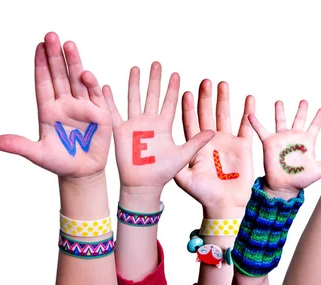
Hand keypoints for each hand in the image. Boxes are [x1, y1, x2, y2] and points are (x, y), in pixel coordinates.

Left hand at [0, 32, 110, 177]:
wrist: (82, 172)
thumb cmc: (59, 162)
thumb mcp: (37, 154)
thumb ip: (19, 145)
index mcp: (48, 109)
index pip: (44, 82)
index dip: (41, 65)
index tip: (38, 46)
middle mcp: (65, 104)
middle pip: (60, 75)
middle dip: (56, 56)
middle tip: (52, 36)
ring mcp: (83, 107)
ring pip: (77, 80)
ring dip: (74, 63)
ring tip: (69, 45)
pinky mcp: (100, 114)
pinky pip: (95, 96)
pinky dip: (91, 85)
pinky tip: (85, 74)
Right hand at [103, 62, 213, 193]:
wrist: (144, 185)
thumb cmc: (163, 173)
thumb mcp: (183, 155)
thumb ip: (197, 142)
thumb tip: (214, 131)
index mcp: (164, 126)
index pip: (169, 102)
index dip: (172, 88)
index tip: (176, 73)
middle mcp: (149, 122)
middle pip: (152, 95)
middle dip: (154, 79)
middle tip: (157, 63)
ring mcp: (133, 125)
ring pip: (134, 99)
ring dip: (134, 84)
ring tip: (136, 68)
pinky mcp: (120, 132)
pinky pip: (113, 113)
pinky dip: (109, 100)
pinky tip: (106, 86)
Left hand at [175, 80, 254, 214]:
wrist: (226, 205)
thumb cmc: (204, 194)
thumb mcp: (185, 179)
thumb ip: (177, 163)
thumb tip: (165, 148)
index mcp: (196, 146)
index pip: (190, 122)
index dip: (188, 108)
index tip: (187, 92)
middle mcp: (211, 140)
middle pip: (207, 114)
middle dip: (206, 97)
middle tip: (205, 81)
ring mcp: (227, 141)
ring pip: (224, 115)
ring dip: (223, 99)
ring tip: (222, 84)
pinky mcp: (243, 146)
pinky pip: (246, 126)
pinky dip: (247, 112)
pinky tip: (248, 98)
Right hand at [248, 100, 320, 194]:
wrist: (285, 186)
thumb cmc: (302, 179)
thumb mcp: (320, 169)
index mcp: (307, 141)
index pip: (315, 126)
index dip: (319, 117)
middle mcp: (295, 137)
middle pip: (299, 119)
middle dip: (302, 110)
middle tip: (304, 101)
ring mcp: (282, 139)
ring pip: (281, 120)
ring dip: (280, 111)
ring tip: (279, 102)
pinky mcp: (269, 143)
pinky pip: (261, 130)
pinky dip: (256, 122)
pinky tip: (251, 114)